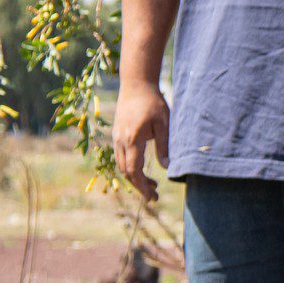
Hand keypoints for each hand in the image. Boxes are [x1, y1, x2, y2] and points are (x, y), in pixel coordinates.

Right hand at [113, 80, 170, 204]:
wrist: (136, 85)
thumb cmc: (153, 102)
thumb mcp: (164, 123)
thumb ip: (164, 146)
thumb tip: (167, 167)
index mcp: (132, 140)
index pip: (134, 171)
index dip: (143, 186)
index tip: (153, 197)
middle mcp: (120, 141)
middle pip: (126, 172)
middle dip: (140, 186)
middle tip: (155, 196)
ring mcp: (116, 138)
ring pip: (121, 165)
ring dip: (135, 177)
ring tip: (153, 185)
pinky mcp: (117, 135)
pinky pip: (120, 157)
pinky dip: (130, 167)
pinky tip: (142, 169)